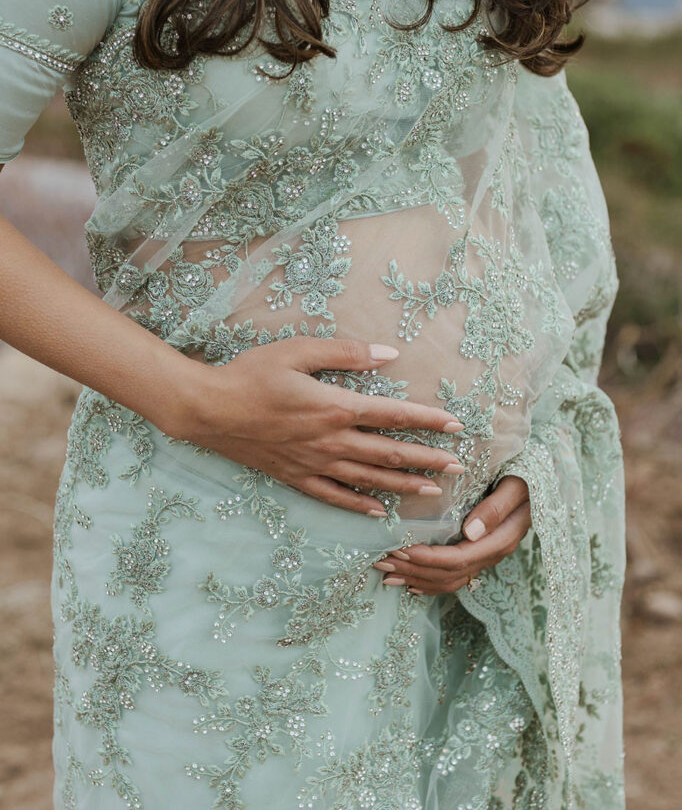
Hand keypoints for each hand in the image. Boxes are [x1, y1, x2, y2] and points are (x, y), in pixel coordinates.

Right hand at [167, 335, 464, 516]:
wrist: (208, 409)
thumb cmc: (251, 374)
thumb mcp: (298, 351)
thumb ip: (346, 352)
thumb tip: (388, 353)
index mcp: (335, 408)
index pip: (393, 415)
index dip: (427, 420)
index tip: (455, 426)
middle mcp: (330, 441)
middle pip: (388, 453)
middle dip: (427, 459)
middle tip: (458, 465)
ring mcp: (313, 464)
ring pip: (368, 479)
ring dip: (403, 484)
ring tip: (432, 490)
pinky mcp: (294, 477)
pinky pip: (334, 496)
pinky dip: (359, 505)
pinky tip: (378, 512)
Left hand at [372, 474, 530, 592]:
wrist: (540, 478)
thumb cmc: (525, 475)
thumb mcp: (516, 485)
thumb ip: (496, 508)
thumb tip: (470, 532)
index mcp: (501, 539)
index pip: (458, 559)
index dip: (426, 558)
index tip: (398, 549)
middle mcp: (492, 553)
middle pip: (449, 573)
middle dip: (413, 569)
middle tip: (380, 560)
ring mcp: (486, 556)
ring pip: (449, 580)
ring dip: (416, 577)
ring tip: (386, 571)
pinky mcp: (479, 553)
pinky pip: (454, 578)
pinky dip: (428, 582)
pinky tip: (408, 582)